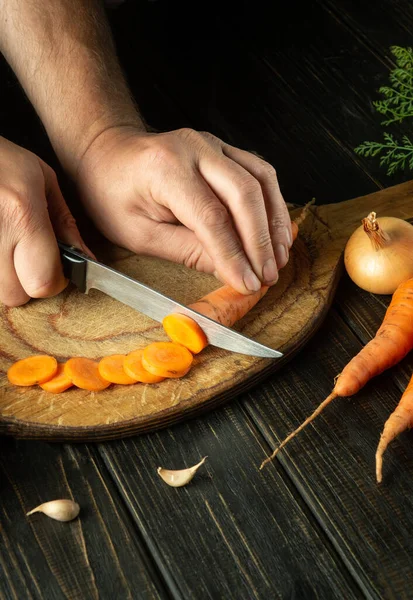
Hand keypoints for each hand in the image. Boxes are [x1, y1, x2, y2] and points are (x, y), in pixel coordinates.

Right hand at [0, 137, 89, 306]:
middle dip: (26, 284)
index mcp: (22, 214)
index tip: (55, 267)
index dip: (54, 281)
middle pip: (16, 295)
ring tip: (7, 246)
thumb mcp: (42, 179)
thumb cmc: (1, 158)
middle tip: (26, 258)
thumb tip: (86, 259)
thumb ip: (65, 224)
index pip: (43, 281)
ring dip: (5, 278)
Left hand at [76, 126, 292, 294]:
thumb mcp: (139, 233)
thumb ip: (186, 251)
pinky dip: (272, 203)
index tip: (248, 283)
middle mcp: (195, 148)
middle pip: (244, 194)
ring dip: (274, 222)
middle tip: (268, 275)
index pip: (212, 217)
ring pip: (261, 179)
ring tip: (278, 257)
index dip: (234, 255)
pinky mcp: (224, 148)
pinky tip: (276, 230)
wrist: (107, 154)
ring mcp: (213, 143)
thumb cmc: (113, 193)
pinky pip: (259, 172)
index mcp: (165, 169)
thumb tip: (230, 271)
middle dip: (261, 241)